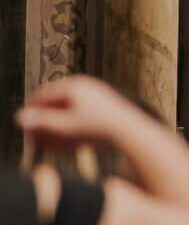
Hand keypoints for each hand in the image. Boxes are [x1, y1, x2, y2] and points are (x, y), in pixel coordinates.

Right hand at [17, 76, 153, 158]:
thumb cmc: (100, 129)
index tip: (25, 124)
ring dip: (58, 121)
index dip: (32, 109)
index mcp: (75, 85)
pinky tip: (70, 139)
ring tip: (49, 137)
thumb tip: (19, 117)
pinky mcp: (106, 104)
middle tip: (34, 130)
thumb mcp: (67, 127)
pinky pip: (83, 113)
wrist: (132, 132)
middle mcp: (86, 85)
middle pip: (56, 100)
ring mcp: (98, 93)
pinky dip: (74, 124)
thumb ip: (43, 122)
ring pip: (70, 108)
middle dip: (44, 116)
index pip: (44, 94)